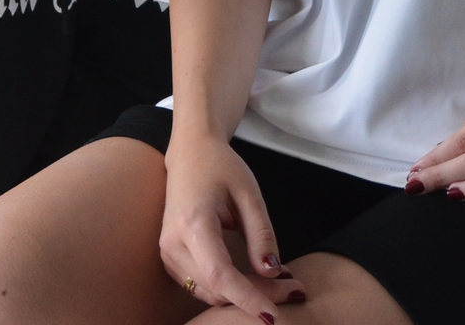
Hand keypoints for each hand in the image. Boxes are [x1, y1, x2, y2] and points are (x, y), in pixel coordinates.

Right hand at [158, 134, 308, 320]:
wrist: (189, 155)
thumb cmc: (221, 168)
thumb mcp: (250, 194)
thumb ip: (261, 235)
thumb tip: (272, 272)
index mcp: (193, 224)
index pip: (220, 275)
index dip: (248, 300)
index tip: (274, 316)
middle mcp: (173, 244)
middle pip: (218, 289)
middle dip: (257, 296)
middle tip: (296, 289)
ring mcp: (168, 254)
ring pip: (209, 293)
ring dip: (244, 296)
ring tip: (282, 283)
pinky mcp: (171, 260)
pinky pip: (202, 286)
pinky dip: (229, 289)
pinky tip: (255, 280)